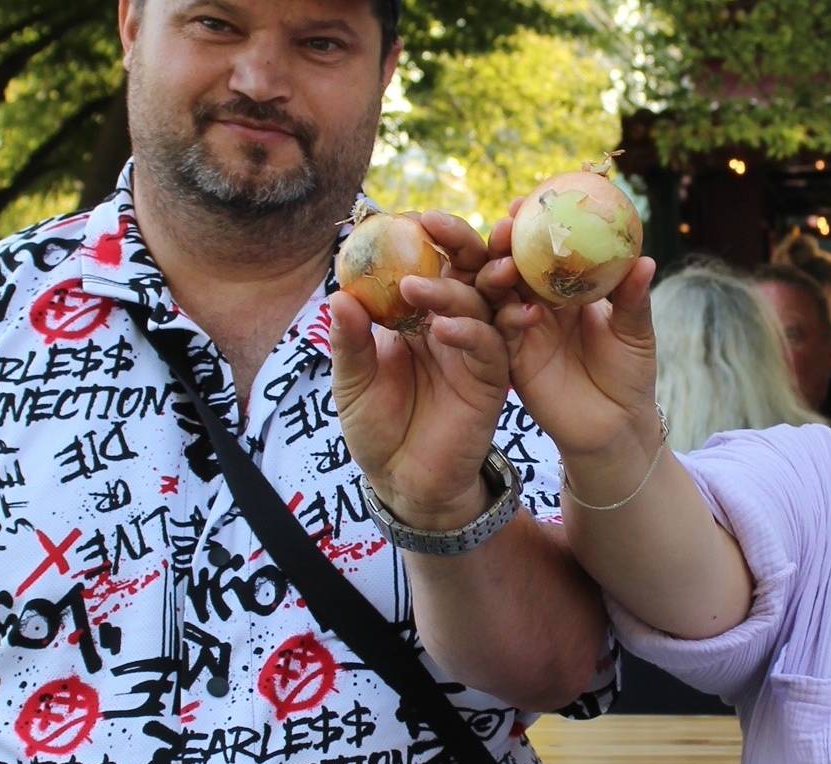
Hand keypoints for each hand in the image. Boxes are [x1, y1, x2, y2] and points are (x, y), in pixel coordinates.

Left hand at [329, 211, 508, 529]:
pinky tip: (445, 328)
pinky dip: (470, 332)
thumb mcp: (351, 381)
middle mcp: (452, 323)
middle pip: (467, 270)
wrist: (400, 480)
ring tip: (418, 288)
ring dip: (456, 289)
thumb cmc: (375, 425)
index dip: (425, 237)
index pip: (430, 262)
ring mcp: (474, 349)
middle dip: (458, 242)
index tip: (408, 216)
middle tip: (434, 225)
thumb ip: (350, 341)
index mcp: (420, 314)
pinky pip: (487, 346)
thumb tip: (340, 295)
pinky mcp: (490, 380)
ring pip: (478, 304)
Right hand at [482, 199, 660, 461]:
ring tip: (503, 265)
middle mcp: (539, 304)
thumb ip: (633, 299)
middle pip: (513, 265)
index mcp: (568, 289)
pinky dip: (504, 320)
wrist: (616, 428)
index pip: (546, 250)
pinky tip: (519, 311)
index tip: (530, 202)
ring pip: (498, 296)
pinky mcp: (513, 360)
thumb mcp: (635, 334)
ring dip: (496, 277)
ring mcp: (523, 331)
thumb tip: (645, 261)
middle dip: (503, 243)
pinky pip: (500, 335)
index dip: (535, 226)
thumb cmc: (629, 375)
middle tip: (504, 226)